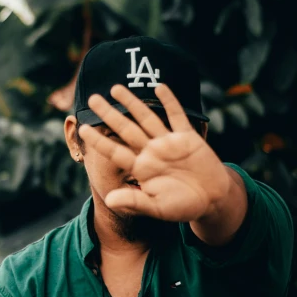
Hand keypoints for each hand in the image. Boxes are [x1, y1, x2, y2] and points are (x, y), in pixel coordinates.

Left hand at [79, 83, 231, 222]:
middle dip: (110, 114)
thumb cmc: (183, 206)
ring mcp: (169, 143)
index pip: (116, 151)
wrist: (212, 200)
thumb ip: (135, 202)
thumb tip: (109, 200)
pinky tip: (159, 87)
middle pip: (126, 129)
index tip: (83, 129)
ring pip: (147, 118)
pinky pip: (177, 116)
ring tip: (115, 87)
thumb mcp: (158, 208)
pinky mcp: (188, 138)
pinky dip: (169, 101)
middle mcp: (152, 152)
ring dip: (132, 103)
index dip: (100, 140)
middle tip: (92, 99)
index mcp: (142, 168)